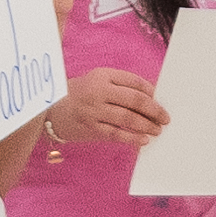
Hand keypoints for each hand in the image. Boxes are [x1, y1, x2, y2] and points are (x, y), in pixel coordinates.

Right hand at [42, 63, 164, 153]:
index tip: (160, 99)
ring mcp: (94, 110)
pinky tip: (143, 140)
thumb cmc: (79, 95)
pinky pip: (116, 134)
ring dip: (146, 125)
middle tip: (165, 118)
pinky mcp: (91, 128)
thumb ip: (119, 87)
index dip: (151, 91)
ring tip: (157, 130)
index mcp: (103, 76)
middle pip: (134, 100)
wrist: (50, 110)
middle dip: (154, 110)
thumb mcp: (97, 82)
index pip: (134, 82)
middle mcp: (99, 91)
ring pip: (127, 118)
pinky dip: (132, 138)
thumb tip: (150, 97)